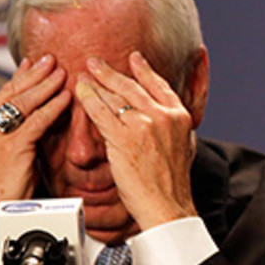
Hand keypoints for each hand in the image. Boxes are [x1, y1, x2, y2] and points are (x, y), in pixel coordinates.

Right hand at [0, 55, 69, 264]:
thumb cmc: (7, 192)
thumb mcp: (11, 156)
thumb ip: (20, 136)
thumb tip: (40, 118)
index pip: (1, 96)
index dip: (20, 78)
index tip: (32, 63)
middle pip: (10, 93)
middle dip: (33, 75)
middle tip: (50, 59)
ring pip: (22, 103)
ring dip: (45, 86)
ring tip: (62, 72)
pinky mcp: (10, 149)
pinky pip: (35, 122)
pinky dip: (53, 108)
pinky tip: (66, 98)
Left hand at [74, 51, 197, 231]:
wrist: (168, 205)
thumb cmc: (172, 185)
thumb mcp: (185, 148)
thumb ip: (175, 130)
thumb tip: (168, 121)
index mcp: (181, 117)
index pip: (159, 86)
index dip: (144, 70)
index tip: (134, 59)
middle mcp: (164, 116)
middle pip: (133, 87)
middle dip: (111, 72)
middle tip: (96, 62)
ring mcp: (144, 125)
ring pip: (114, 97)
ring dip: (96, 83)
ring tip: (83, 74)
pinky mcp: (123, 138)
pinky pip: (101, 112)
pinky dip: (88, 100)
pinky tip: (80, 92)